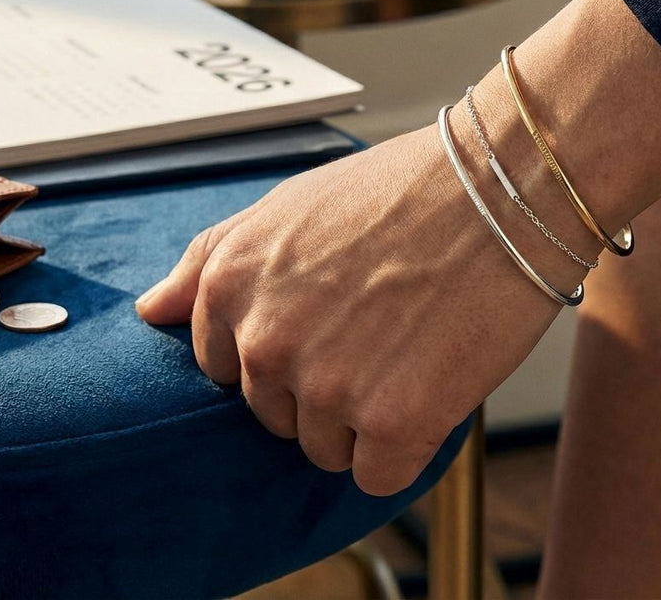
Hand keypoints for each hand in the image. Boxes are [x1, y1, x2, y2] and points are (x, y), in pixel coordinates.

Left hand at [136, 124, 567, 495]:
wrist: (508, 183)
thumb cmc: (404, 189)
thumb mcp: (285, 205)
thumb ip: (209, 262)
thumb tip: (152, 312)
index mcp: (230, 287)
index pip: (224, 370)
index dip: (284, 351)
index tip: (331, 320)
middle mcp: (265, 342)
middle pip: (275, 414)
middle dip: (322, 384)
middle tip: (382, 326)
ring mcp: (326, 387)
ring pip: (325, 449)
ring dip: (365, 417)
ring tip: (411, 347)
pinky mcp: (392, 424)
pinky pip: (376, 475)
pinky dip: (406, 446)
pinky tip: (432, 384)